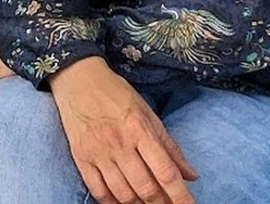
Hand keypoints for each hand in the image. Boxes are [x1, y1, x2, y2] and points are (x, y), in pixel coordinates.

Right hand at [49, 57, 197, 203]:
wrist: (78, 79)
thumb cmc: (116, 94)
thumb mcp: (148, 113)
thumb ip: (170, 146)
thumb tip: (191, 175)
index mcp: (140, 130)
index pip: (165, 172)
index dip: (180, 196)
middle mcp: (120, 144)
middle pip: (146, 188)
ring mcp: (99, 152)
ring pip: (123, 193)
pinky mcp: (81, 157)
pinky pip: (98, 190)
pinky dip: (111, 203)